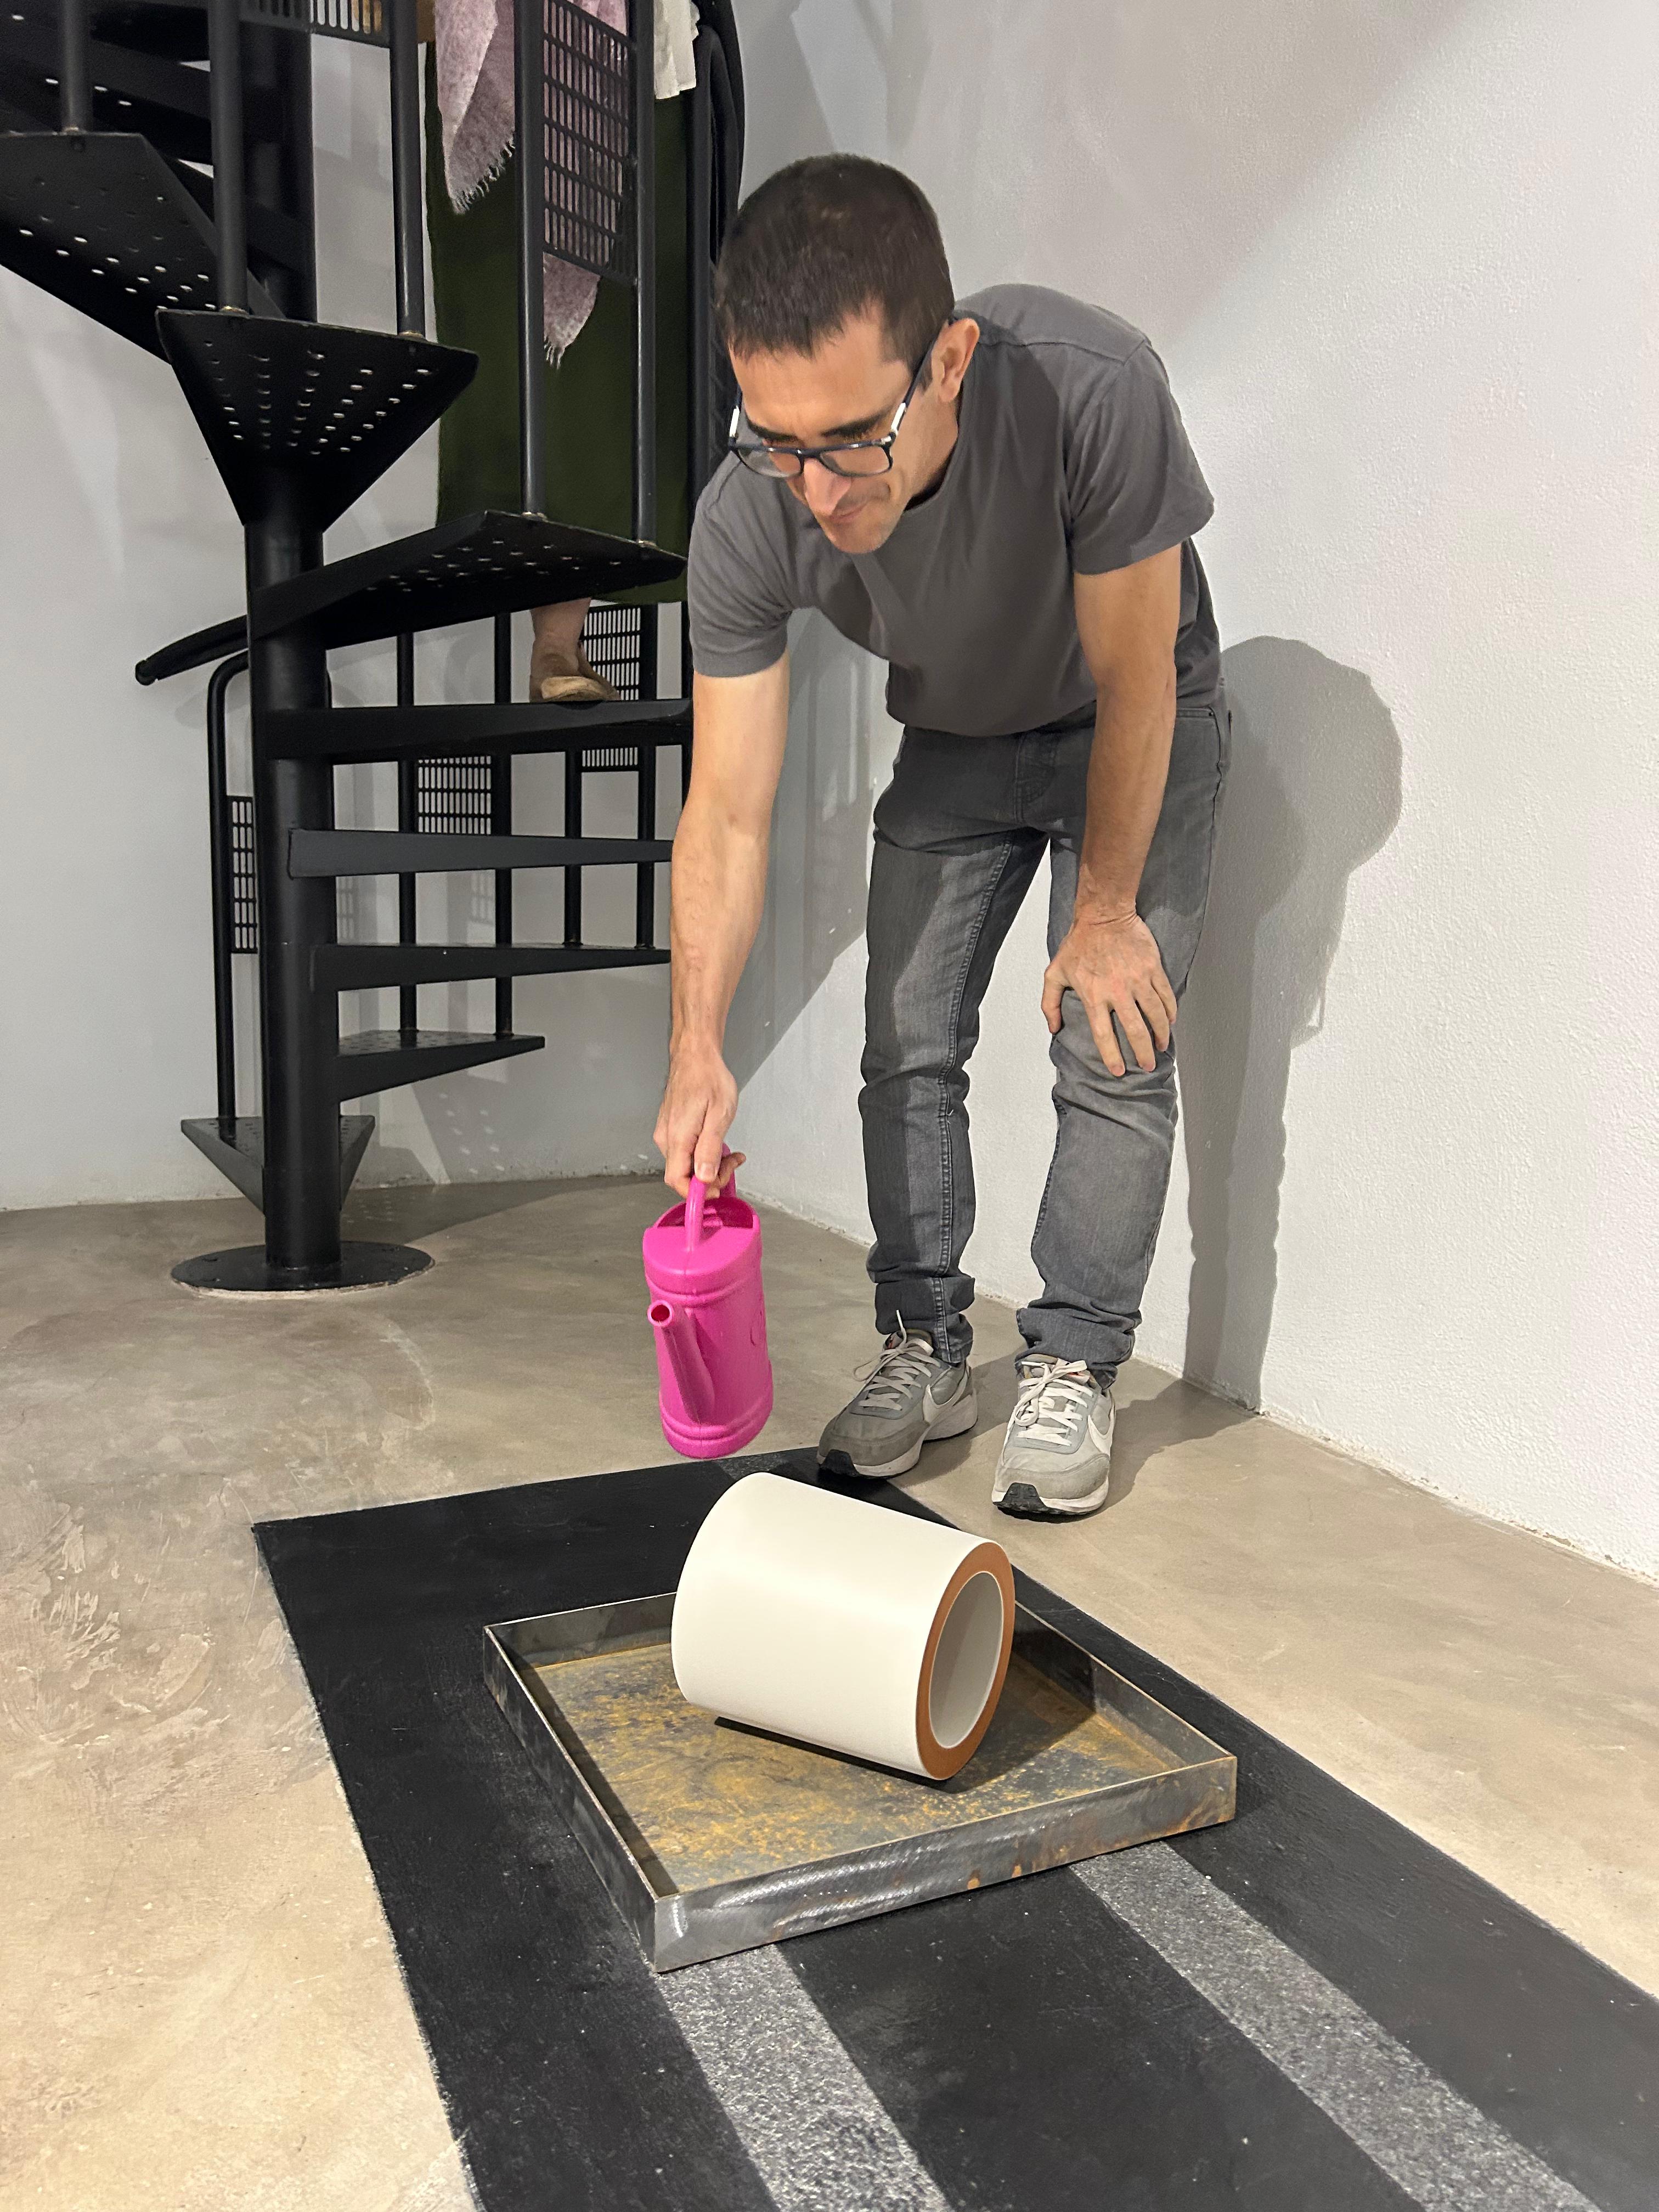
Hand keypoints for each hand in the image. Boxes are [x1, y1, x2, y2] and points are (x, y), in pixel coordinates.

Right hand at [654, 1039, 743, 1194]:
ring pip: (685, 1163)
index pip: (677, 1181)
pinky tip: (717, 1142)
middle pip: (683, 1174)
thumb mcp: (720, 1115)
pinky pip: (684, 1151)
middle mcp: (666, 1138)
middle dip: (709, 1177)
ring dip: (708, 1164)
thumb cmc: (709, 1079)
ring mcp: (666, 1133)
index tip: (718, 1189)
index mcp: (678, 1138)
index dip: (697, 1192)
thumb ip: (710, 1149)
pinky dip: (702, 1153)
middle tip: (733, 1162)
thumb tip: (704, 1179)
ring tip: (730, 1152)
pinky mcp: (671, 1128)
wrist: (695, 1056)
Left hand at [1041, 910, 1175, 1076]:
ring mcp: (1137, 980)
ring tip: (1162, 1046)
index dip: (1112, 1055)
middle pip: (1135, 1030)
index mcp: (1094, 995)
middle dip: (1143, 1053)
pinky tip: (1169, 1021)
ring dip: (1160, 1034)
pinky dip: (1170, 1011)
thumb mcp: (1054, 973)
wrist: (1104, 915)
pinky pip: (1165, 995)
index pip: (1104, 1034)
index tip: (1118, 1070)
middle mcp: (1118, 991)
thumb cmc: (1079, 943)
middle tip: (1148, 1065)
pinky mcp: (1152, 968)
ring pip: (1155, 1015)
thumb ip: (1050, 1003)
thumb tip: (1053, 1027)